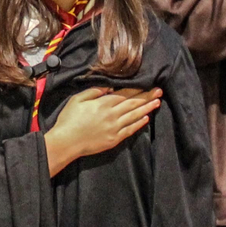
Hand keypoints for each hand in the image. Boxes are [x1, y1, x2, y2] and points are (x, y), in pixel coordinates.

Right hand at [43, 86, 161, 176]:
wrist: (66, 142)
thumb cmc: (69, 119)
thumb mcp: (77, 100)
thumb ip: (94, 92)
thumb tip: (108, 88)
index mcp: (104, 103)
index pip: (125, 94)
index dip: (138, 89)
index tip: (149, 84)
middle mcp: (112, 115)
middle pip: (133, 103)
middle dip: (147, 96)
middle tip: (159, 91)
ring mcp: (115, 128)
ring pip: (135, 116)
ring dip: (147, 109)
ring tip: (157, 103)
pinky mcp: (114, 139)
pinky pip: (130, 130)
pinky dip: (138, 124)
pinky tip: (145, 119)